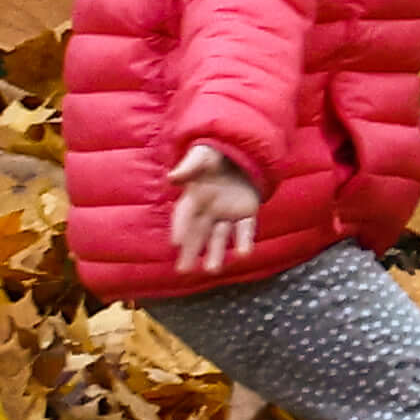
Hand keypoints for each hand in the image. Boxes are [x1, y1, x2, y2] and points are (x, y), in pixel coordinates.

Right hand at [168, 146, 260, 279]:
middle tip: (183, 270)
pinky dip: (244, 240)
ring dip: (216, 253)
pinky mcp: (247, 211)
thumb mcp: (202, 156)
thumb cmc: (214, 154)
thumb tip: (172, 177)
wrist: (241, 150)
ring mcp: (228, 212)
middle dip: (191, 251)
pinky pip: (246, 228)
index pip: (185, 215)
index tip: (176, 242)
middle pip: (198, 233)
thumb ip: (189, 166)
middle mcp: (209, 209)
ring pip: (220, 236)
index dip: (180, 227)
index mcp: (194, 197)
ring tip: (212, 270)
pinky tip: (243, 254)